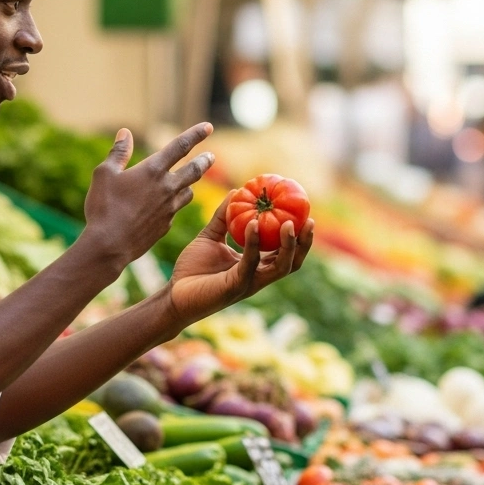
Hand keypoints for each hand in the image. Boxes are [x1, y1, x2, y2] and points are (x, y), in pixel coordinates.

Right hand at [82, 124, 214, 266]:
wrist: (109, 245)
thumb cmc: (103, 207)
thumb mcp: (104, 174)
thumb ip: (118, 152)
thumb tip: (124, 133)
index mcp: (153, 170)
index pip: (180, 146)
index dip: (196, 134)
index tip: (208, 126)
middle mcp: (167, 188)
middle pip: (194, 170)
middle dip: (205, 161)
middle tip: (212, 156)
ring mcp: (169, 209)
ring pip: (188, 192)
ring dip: (189, 185)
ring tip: (187, 183)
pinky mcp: (166, 225)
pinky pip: (175, 211)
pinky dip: (174, 205)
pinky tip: (165, 208)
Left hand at [165, 193, 313, 325]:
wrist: (174, 293)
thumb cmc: (192, 269)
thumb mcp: (210, 237)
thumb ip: (224, 217)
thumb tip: (236, 191)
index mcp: (256, 266)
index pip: (285, 252)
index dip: (299, 236)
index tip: (304, 213)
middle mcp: (258, 276)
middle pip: (292, 262)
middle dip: (304, 243)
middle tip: (309, 220)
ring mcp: (249, 282)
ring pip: (280, 267)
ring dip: (288, 246)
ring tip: (289, 223)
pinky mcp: (235, 286)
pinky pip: (249, 263)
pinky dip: (253, 243)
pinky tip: (253, 224)